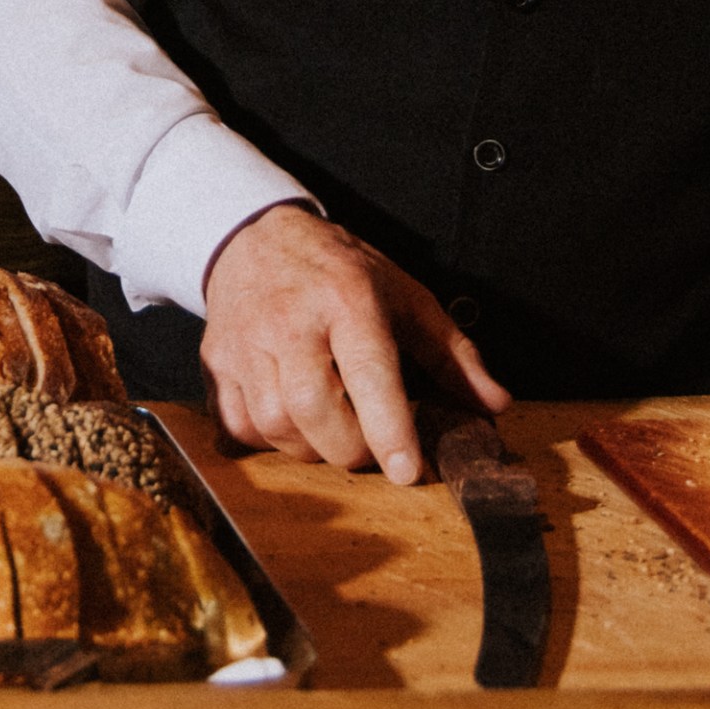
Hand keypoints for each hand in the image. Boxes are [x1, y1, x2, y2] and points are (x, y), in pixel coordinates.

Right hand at [196, 204, 509, 484]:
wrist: (253, 237)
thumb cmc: (338, 272)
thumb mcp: (404, 297)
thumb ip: (452, 355)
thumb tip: (494, 405)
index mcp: (346, 300)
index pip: (368, 373)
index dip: (389, 429)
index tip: (407, 471)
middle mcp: (291, 322)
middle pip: (313, 411)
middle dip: (350, 449)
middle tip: (369, 445)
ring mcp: (245, 343)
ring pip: (275, 426)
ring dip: (310, 447)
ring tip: (331, 427)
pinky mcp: (215, 362)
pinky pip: (239, 425)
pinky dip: (268, 439)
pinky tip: (291, 420)